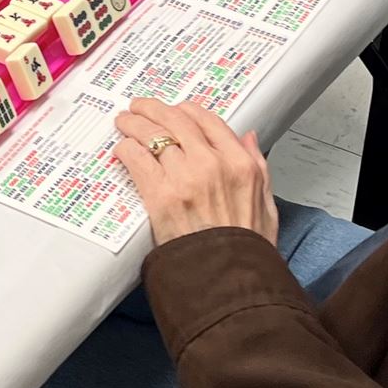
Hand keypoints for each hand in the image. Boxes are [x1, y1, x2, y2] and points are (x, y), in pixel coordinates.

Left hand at [113, 99, 278, 247]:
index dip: (185, 110)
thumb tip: (248, 137)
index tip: (174, 110)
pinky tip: (121, 149)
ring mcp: (185, 177)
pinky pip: (137, 158)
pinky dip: (126, 149)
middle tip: (139, 108)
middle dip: (153, 110)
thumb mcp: (266, 204)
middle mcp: (213, 163)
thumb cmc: (246, 248)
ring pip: (152, 134)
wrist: (228, 279)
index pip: (207, 120)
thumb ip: (258, 165)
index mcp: (240, 163)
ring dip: (133, 124)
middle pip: (175, 120)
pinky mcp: (161, 195)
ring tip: (123, 122)